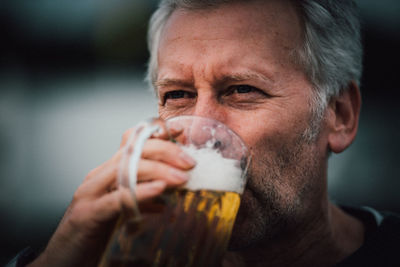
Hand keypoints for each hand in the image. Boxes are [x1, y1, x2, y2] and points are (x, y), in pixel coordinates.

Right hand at [28, 122, 195, 266]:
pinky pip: (117, 198)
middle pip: (132, 150)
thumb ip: (137, 200)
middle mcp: (98, 177)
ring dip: (158, 170)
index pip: (132, 142)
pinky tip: (159, 190)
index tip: (182, 133)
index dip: (157, 133)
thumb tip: (164, 201)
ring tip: (181, 178)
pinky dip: (140, 191)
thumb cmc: (92, 233)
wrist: (63, 260)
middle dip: (165, 151)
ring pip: (126, 169)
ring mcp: (90, 194)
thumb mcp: (119, 210)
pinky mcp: (87, 215)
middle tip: (189, 162)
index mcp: (107, 173)